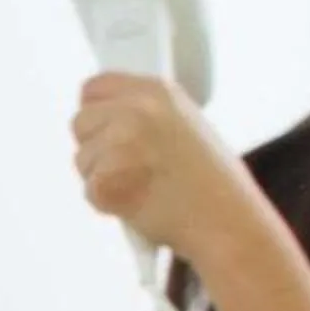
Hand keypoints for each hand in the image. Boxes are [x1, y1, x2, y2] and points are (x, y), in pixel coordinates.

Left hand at [67, 71, 258, 258]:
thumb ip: (146, 114)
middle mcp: (137, 108)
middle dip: (96, 148)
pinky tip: (140, 205)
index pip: (94, 87)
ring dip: (102, 178)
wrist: (229, 223)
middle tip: (128, 170)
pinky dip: (108, 204)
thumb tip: (106, 115)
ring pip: (82, 160)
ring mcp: (121, 141)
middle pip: (80, 122)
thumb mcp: (186, 124)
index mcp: (157, 90)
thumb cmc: (214, 184)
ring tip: (144, 188)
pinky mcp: (109, 177)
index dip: (96, 112)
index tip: (101, 129)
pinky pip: (89, 191)